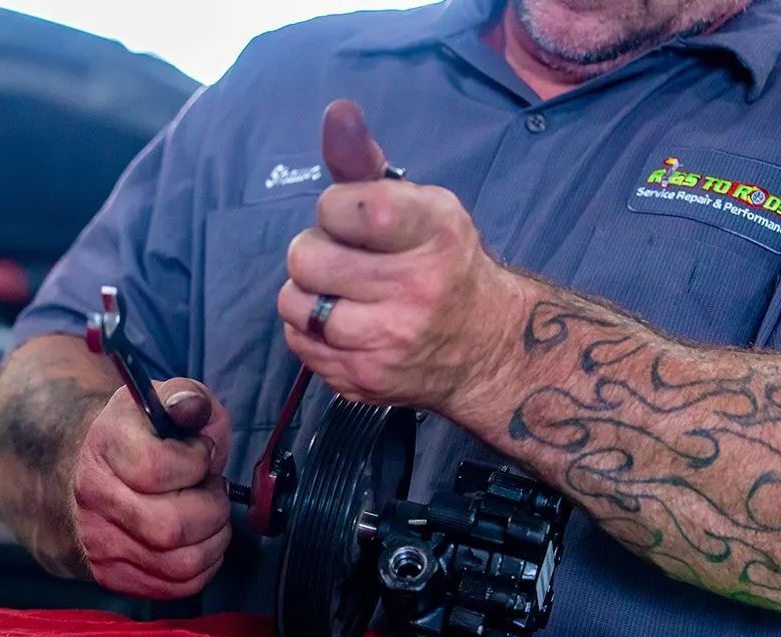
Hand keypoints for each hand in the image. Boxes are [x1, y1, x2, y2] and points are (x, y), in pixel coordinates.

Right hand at [72, 378, 232, 597]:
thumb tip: (191, 409)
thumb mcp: (163, 400)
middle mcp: (94, 496)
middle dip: (211, 509)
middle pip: (171, 527)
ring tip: (207, 514)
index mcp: (105, 444)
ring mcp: (99, 542)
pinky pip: (177, 586)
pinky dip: (204, 566)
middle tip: (211, 490)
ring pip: (180, 564)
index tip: (202, 453)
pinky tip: (199, 539)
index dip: (197, 462)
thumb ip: (187, 398)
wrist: (87, 471)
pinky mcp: (112, 576)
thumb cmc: (139, 436)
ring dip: (213, 540)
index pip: (157, 469)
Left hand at [276, 101, 527, 414]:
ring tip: (342, 292)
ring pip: (294, 303)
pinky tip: (344, 324)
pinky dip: (310, 330)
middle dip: (316, 251)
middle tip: (346, 259)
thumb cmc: (445, 264)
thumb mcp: (422, 206)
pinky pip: (299, 342)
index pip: (346, 206)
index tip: (355, 218)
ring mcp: (388, 340)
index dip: (335, 209)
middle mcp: (415, 289)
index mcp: (434, 232)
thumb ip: (367, 165)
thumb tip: (336, 112)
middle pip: (306, 256)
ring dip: (308, 293)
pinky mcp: (365, 380)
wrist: (486, 349)